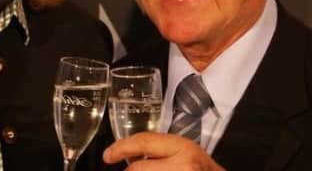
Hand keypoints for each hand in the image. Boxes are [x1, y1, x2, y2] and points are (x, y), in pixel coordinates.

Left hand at [103, 132, 224, 170]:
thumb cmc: (202, 170)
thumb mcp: (185, 152)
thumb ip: (160, 150)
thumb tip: (129, 155)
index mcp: (183, 149)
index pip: (144, 142)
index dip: (121, 147)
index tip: (108, 155)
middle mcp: (182, 166)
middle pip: (137, 169)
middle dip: (130, 170)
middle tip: (130, 169)